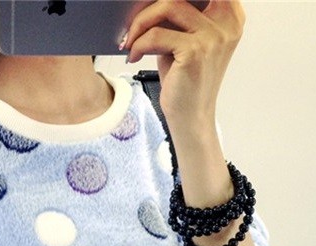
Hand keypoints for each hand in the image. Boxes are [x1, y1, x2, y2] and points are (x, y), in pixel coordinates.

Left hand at [122, 0, 244, 129]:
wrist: (191, 117)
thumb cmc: (186, 80)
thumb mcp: (186, 40)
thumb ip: (179, 16)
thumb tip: (151, 0)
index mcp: (229, 15)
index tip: (153, 6)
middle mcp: (226, 22)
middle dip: (152, 5)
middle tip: (136, 21)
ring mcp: (213, 36)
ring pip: (168, 5)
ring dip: (141, 22)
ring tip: (131, 41)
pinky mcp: (195, 52)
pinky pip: (156, 35)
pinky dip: (139, 44)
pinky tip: (134, 56)